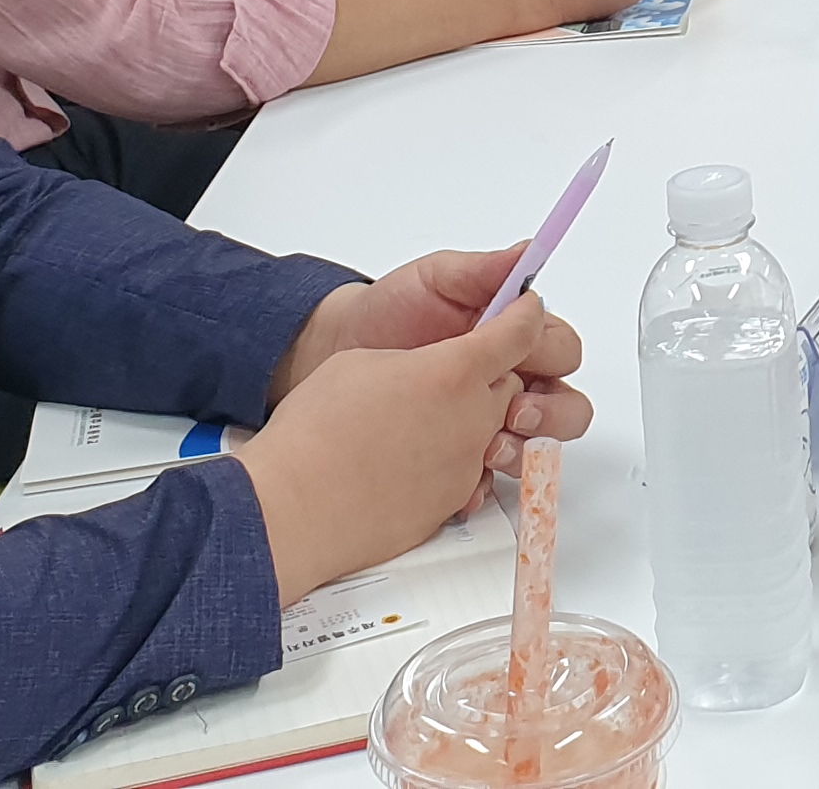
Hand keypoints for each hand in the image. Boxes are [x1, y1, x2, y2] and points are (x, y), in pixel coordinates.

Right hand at [235, 288, 581, 603]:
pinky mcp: (452, 505)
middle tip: (450, 375)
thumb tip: (428, 368)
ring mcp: (466, 466)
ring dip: (472, 423)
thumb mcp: (361, 362)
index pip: (520, 333)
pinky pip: (470, 475)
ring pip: (494, 432)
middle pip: (513, 386)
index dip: (524, 317)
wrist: (294, 506)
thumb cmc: (316, 431)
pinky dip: (452, 463)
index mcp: (454, 371)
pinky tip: (412, 461)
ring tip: (422, 424)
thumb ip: (417, 358)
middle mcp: (473, 418)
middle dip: (494, 376)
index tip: (524, 312)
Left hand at [271, 244, 597, 462]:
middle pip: (567, 408)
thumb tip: (528, 252)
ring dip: (523, 451)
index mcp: (513, 338)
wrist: (334, 352)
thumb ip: (484, 271)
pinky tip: (461, 481)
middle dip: (549, 416)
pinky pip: (490, 482)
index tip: (520, 367)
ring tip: (489, 450)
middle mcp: (512, 382)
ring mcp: (488, 423)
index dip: (551, 361)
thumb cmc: (388, 312)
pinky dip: (481, 485)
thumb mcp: (434, 280)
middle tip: (514, 416)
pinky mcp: (461, 459)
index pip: (562, 351)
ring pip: (538, 449)